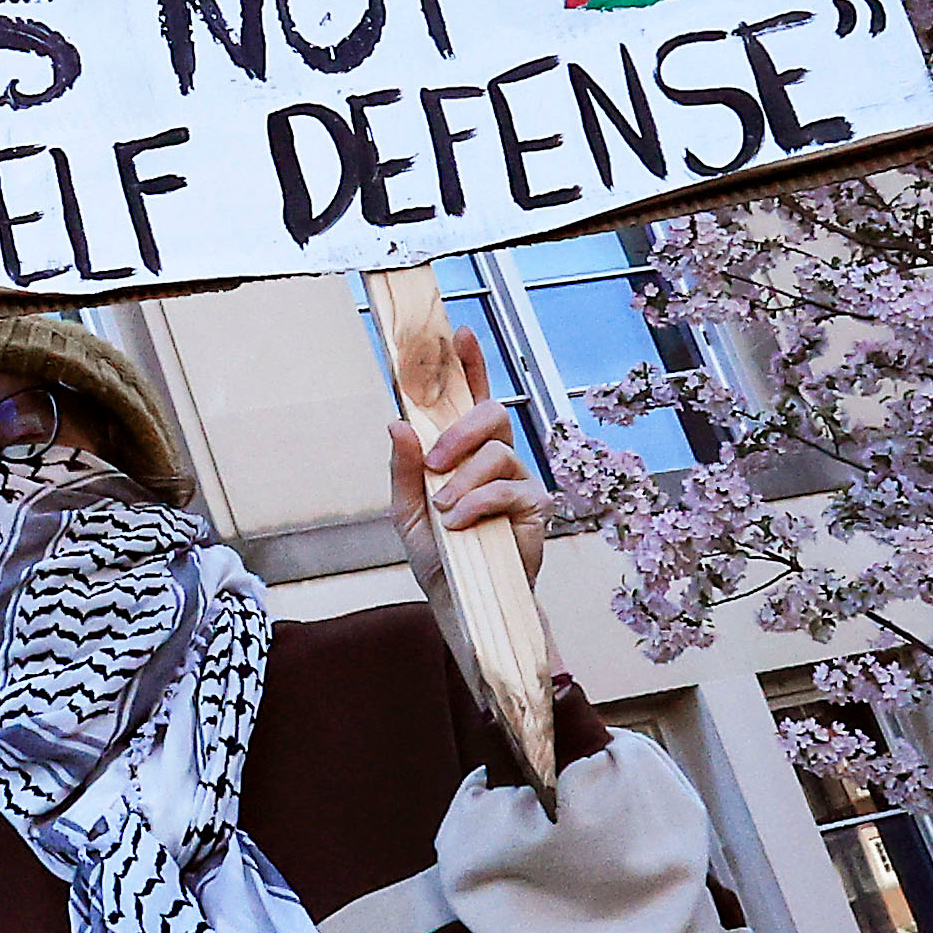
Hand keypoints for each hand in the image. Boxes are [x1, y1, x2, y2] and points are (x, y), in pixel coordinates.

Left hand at [385, 329, 549, 584]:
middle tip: (435, 462)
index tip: (459, 333)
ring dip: (463, 479)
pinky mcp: (534, 507)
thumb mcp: (406, 507)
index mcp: (466, 450)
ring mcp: (519, 480)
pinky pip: (507, 489)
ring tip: (443, 509)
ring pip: (498, 453)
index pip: (471, 397)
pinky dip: (477, 504)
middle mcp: (497, 457)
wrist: (458, 599)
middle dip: (460, 432)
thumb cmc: (437, 550)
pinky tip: (459, 523)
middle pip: (493, 414)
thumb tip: (398, 423)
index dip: (470, 364)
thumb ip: (404, 466)